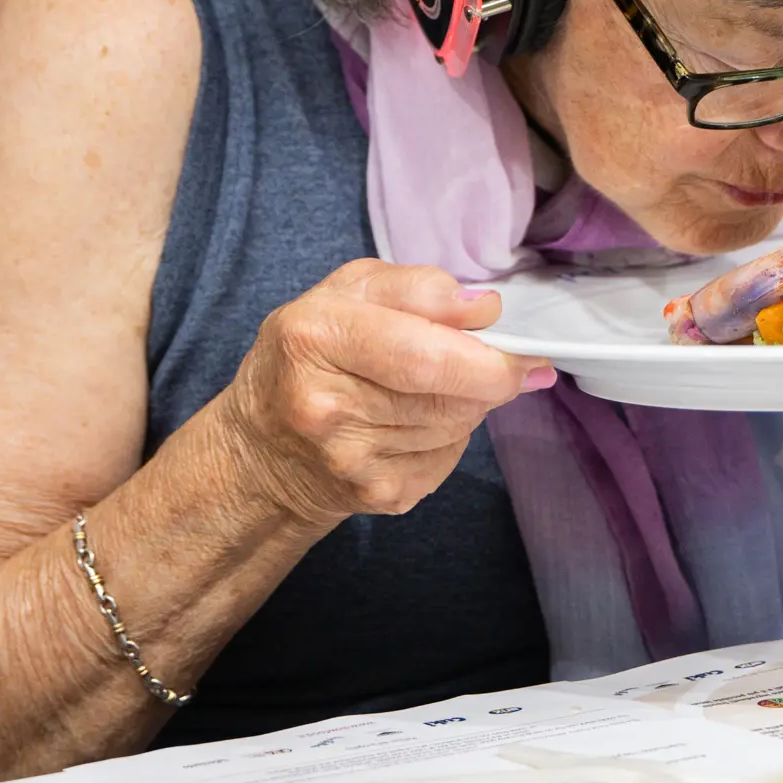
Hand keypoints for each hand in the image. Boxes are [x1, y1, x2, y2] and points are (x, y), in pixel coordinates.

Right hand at [217, 260, 551, 528]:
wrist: (261, 448)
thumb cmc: (312, 352)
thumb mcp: (349, 291)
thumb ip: (419, 287)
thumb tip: (486, 310)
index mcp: (316, 337)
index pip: (426, 356)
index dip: (489, 357)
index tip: (522, 351)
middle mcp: (326, 406)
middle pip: (451, 395)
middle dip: (489, 379)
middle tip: (498, 365)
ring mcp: (350, 460)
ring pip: (457, 426)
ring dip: (466, 404)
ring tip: (433, 388)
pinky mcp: (375, 495)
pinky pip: (447, 458)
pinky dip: (449, 436)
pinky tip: (415, 423)